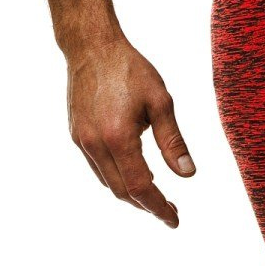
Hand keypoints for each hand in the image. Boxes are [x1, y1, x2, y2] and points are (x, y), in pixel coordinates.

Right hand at [66, 38, 194, 228]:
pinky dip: (118, 180)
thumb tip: (187, 175)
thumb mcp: (160, 102)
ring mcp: (82, 141)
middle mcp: (95, 144)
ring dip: (132, 196)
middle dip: (147, 206)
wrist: (90, 46)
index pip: (141, 187)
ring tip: (156, 198)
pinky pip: (99, 169)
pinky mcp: (77, 136)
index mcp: (118, 137)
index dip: (158, 208)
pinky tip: (134, 177)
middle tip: (171, 210)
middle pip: (123, 192)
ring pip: (109, 184)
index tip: (174, 219)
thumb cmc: (129, 69)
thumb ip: (173, 142)